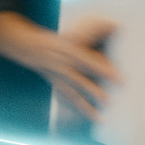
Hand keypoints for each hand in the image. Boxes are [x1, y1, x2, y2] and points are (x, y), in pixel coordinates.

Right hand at [0, 11, 118, 120]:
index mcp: (68, 50)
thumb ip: (96, 28)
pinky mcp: (56, 84)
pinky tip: (87, 117)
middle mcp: (62, 65)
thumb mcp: (73, 31)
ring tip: (98, 118)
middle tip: (107, 102)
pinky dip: (76, 109)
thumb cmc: (57, 38)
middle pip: (79, 80)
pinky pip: (67, 98)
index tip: (118, 78)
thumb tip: (117, 25)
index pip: (86, 60)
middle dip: (93, 91)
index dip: (102, 69)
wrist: (27, 46)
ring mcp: (57, 77)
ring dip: (85, 107)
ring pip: (72, 93)